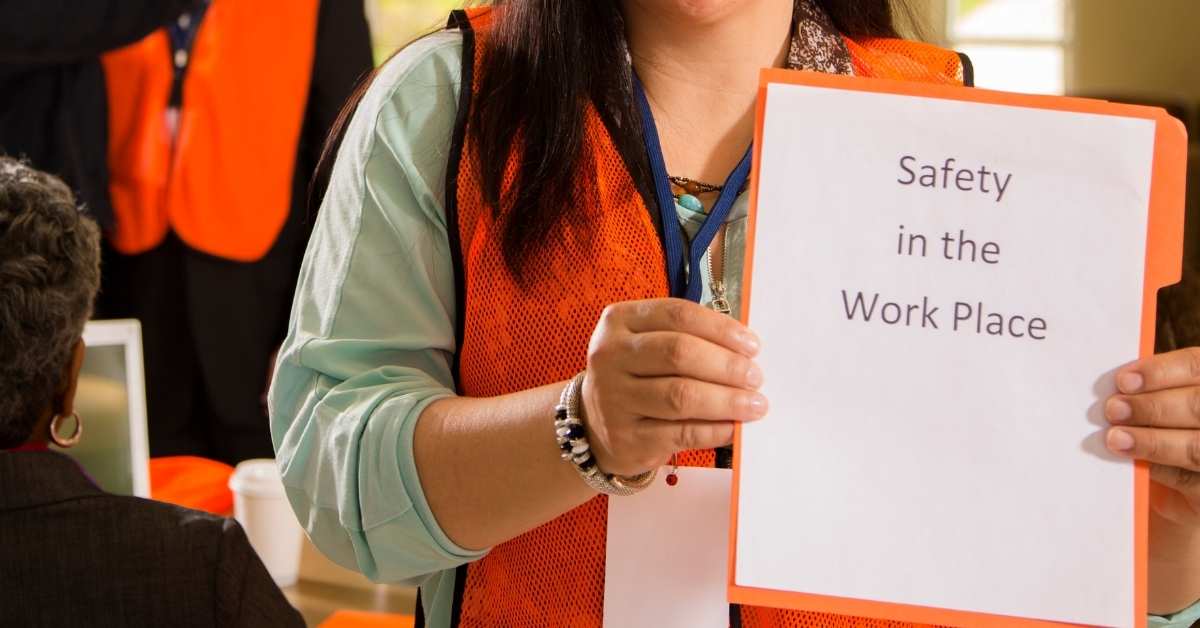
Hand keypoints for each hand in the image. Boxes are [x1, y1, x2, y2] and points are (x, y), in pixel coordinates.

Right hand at [581, 298, 766, 476]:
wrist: (596, 424)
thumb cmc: (637, 376)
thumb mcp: (650, 344)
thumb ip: (690, 339)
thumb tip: (746, 352)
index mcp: (620, 321)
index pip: (678, 315)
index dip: (721, 329)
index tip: (752, 345)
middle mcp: (611, 356)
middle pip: (679, 353)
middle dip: (726, 365)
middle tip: (755, 377)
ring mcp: (614, 398)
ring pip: (681, 396)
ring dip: (726, 401)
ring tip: (754, 404)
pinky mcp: (626, 437)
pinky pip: (681, 433)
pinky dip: (714, 430)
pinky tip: (734, 427)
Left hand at [1105, 348, 1199, 525]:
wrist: (1183, 488)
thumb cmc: (1166, 430)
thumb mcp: (1163, 404)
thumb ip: (1149, 392)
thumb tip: (1115, 388)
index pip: (1196, 365)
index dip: (1161, 371)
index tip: (1123, 380)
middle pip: (1198, 404)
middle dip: (1152, 407)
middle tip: (1114, 410)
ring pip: (1195, 446)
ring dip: (1152, 441)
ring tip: (1117, 438)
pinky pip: (1188, 478)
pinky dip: (1158, 469)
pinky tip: (1135, 464)